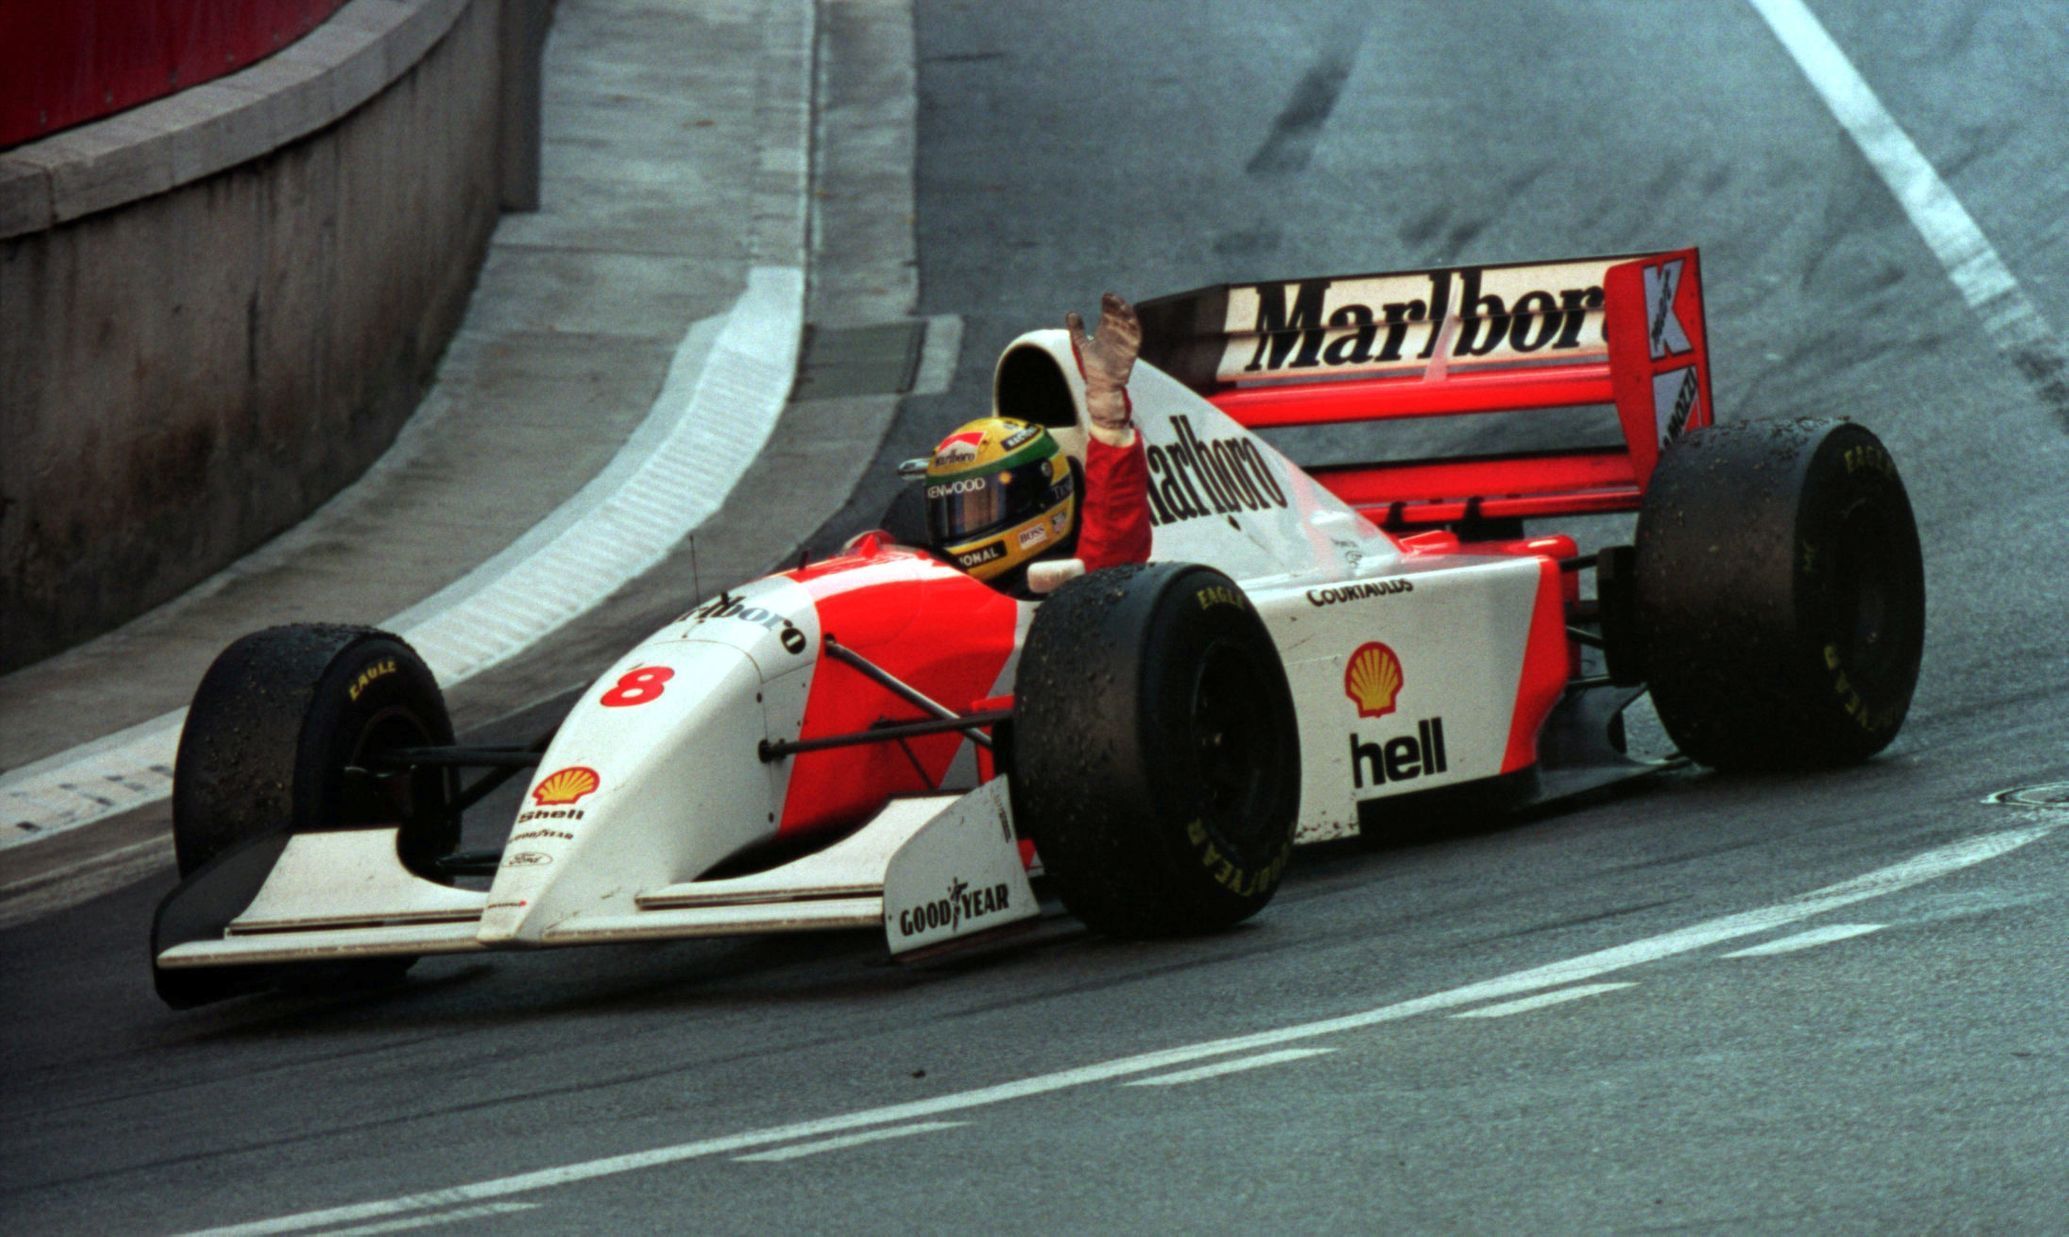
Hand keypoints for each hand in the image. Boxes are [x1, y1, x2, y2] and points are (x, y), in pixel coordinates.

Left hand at [1065, 292, 1140, 431]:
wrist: (1101, 385)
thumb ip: (1077, 330)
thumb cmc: (1094, 366)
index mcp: (1106, 331)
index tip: (1106, 295)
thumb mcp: (1083, 345)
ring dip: (1126, 314)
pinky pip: (1136, 337)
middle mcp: (1116, 334)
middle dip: (1117, 306)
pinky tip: (1131, 319)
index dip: (1109, 304)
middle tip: (1112, 297)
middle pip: (1119, 316)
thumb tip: (1071, 313)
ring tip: (1122, 305)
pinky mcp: (1131, 351)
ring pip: (1128, 324)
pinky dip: (1135, 328)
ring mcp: (1124, 341)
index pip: (1109, 313)